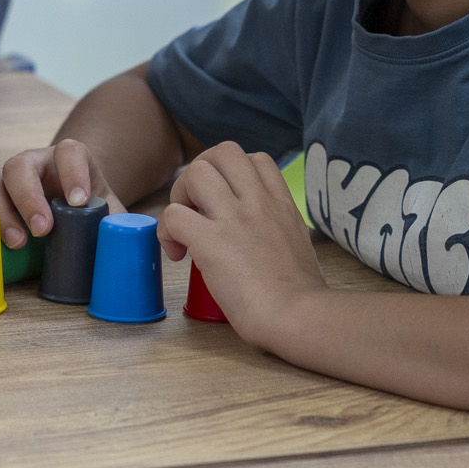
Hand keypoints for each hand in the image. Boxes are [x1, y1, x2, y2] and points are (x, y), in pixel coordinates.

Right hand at [0, 138, 121, 248]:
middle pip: (19, 165)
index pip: (69, 151)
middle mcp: (31, 165)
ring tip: (17, 243)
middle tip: (43, 230)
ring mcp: (2, 182)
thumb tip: (132, 243)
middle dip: (28, 198)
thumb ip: (121, 224)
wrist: (66, 216)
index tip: (79, 201)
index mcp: (67, 161)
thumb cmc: (88, 214)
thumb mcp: (108, 215)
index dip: (72, 172)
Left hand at [155, 143, 324, 343]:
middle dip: (202, 172)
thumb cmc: (301, 296)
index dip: (231, 173)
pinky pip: (173, 215)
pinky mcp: (211, 242)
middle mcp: (259, 202)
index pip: (256, 159)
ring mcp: (235, 218)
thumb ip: (278, 229)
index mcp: (282, 204)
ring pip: (195, 172)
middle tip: (196, 207)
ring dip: (179, 196)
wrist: (298, 315)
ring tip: (184, 228)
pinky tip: (178, 254)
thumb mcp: (298, 244)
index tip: (224, 201)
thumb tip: (259, 237)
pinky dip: (167, 231)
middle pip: (223, 152)